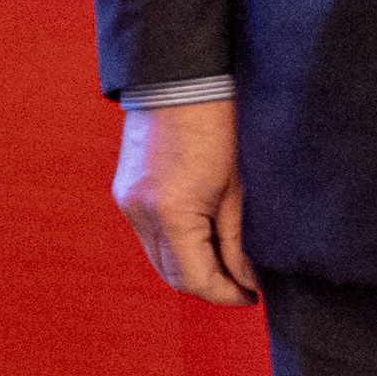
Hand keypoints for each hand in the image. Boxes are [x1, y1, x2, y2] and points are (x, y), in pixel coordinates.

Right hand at [113, 98, 258, 306]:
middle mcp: (141, 214)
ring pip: (159, 259)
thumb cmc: (218, 123)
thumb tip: (247, 279)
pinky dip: (175, 246)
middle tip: (242, 285)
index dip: (227, 294)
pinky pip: (150, 236)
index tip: (251, 296)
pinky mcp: (125, 192)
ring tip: (225, 262)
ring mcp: (128, 203)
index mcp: (172, 213)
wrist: (180, 79)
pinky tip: (202, 237)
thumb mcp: (237, 188)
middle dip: (208, 286)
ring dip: (190, 268)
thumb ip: (238, 240)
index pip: (196, 279)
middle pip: (172, 277)